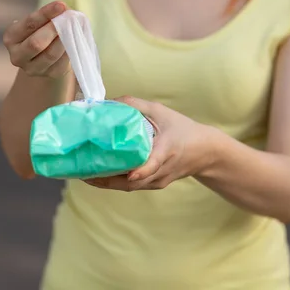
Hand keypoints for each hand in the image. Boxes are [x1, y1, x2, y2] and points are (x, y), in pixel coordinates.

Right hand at [3, 1, 70, 77]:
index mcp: (11, 37)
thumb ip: (50, 15)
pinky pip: (62, 62)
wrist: (44, 57)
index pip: (29, 24)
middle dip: (54, 29)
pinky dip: (70, 49)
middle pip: (36, 43)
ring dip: (64, 39)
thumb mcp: (40, 22)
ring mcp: (32, 69)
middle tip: (68, 19)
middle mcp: (17, 56)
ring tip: (73, 28)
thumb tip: (65, 10)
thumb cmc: (41, 32)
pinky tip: (74, 40)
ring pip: (51, 54)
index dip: (45, 14)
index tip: (60, 5)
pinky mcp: (49, 75)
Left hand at [85, 96, 215, 191]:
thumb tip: (108, 102)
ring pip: (130, 187)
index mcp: (167, 150)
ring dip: (107, 183)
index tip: (131, 175)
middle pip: (134, 182)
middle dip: (107, 180)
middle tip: (83, 171)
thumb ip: (135, 105)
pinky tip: (99, 175)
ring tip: (84, 174)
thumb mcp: (161, 111)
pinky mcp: (156, 185)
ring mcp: (159, 181)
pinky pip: (133, 187)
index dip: (142, 171)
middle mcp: (162, 170)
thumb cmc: (182, 128)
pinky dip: (115, 182)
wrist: (206, 151)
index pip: (154, 164)